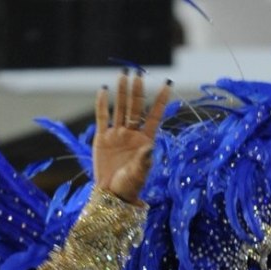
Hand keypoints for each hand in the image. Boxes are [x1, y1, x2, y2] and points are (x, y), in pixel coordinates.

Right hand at [92, 72, 170, 202]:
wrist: (110, 196)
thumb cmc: (129, 187)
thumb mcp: (138, 174)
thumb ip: (144, 160)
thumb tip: (150, 147)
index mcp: (145, 141)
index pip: (154, 116)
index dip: (161, 100)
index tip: (168, 82)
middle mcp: (132, 134)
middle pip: (135, 108)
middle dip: (137, 91)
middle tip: (137, 73)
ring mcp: (117, 135)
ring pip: (120, 108)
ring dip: (121, 92)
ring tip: (123, 75)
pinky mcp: (102, 138)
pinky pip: (102, 117)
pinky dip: (102, 104)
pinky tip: (104, 90)